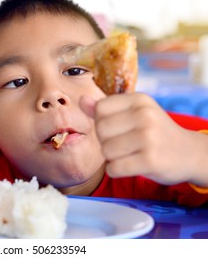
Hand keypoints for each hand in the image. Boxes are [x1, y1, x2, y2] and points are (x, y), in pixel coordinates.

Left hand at [80, 93, 202, 184]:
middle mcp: (145, 115)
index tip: (119, 128)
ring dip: (112, 157)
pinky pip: (113, 168)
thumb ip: (106, 108)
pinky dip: (116, 170)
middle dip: (106, 141)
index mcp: (139, 100)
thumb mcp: (134, 113)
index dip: (103, 122)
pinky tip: (130, 166)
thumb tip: (82, 100)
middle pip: (100, 130)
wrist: (189, 153)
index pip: (100, 109)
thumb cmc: (154, 132)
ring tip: (130, 154)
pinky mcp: (150, 161)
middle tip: (125, 144)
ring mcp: (149, 138)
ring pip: (105, 151)